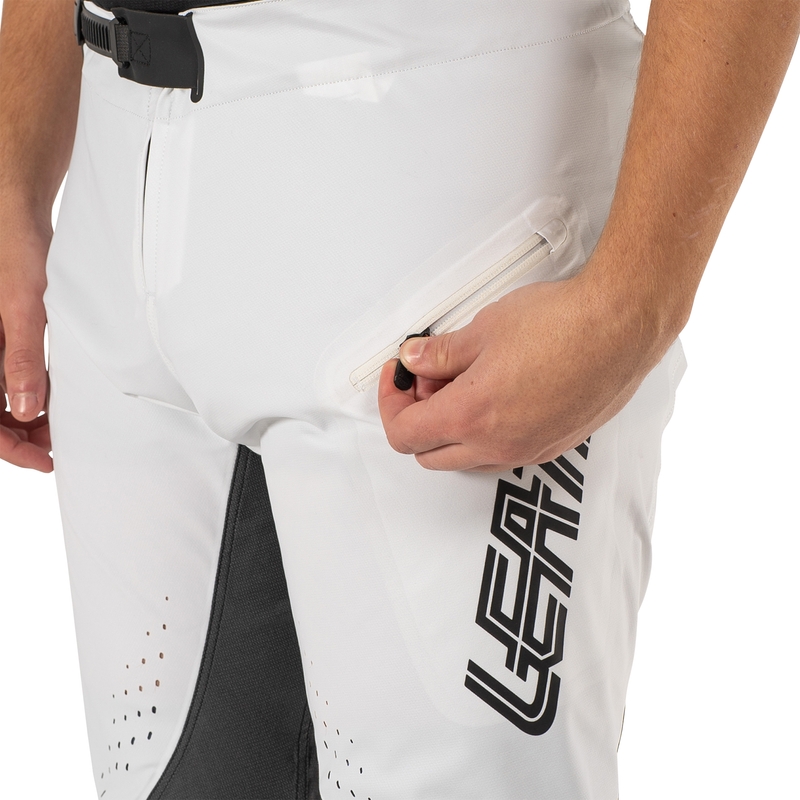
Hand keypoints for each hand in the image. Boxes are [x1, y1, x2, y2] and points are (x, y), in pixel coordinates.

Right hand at [0, 218, 52, 471]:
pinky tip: (50, 401)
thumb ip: (22, 357)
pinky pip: (5, 376)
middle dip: (17, 437)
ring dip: (23, 419)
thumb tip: (27, 409)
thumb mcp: (22, 306)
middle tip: (56, 448)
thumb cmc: (15, 250)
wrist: (17, 214)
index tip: (41, 459)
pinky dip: (26, 394)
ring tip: (57, 430)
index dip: (7, 446)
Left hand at [378, 271, 668, 471]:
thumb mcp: (484, 329)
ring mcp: (529, 450)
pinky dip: (486, 435)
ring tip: (465, 384)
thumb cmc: (565, 324)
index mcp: (473, 415)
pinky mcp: (554, 445)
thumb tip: (415, 360)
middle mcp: (499, 444)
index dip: (390, 404)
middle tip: (429, 380)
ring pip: (466, 460)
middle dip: (418, 420)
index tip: (398, 379)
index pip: (404, 434)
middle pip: (430, 456)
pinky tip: (498, 396)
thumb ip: (440, 353)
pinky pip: (503, 455)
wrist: (622, 326)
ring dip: (452, 431)